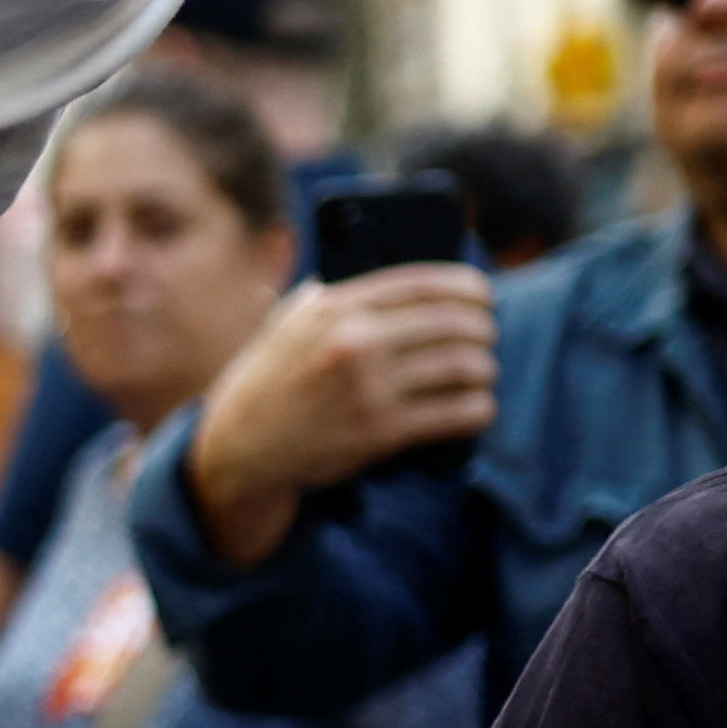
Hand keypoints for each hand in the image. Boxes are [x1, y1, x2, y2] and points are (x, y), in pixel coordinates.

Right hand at [180, 267, 500, 562]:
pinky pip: (457, 413)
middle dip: (483, 330)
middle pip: (454, 323)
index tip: (483, 296)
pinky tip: (477, 407)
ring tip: (481, 372)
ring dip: (483, 370)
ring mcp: (369, 389)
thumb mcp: (290, 321)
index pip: (425, 283)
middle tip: (485, 338)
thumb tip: (401, 282)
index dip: (468, 287)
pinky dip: (478, 409)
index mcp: (336, 306)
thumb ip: (335, 295)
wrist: (241, 446)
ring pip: (464, 366)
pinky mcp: (381, 432)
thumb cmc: (273, 379)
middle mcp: (354, 342)